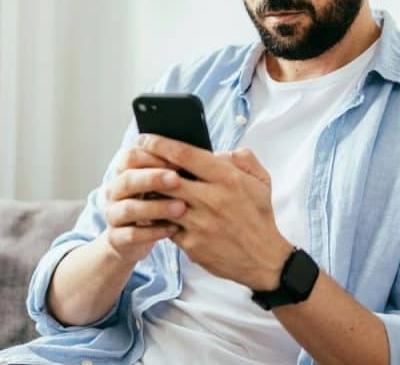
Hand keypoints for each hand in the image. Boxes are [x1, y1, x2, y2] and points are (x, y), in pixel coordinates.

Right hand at [101, 146, 187, 264]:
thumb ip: (170, 170)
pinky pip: (131, 234)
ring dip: (156, 207)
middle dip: (152, 178)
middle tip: (177, 179)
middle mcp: (114, 191)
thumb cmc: (153, 204)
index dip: (153, 156)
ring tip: (181, 207)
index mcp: (124, 172)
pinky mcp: (116, 238)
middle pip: (128, 180)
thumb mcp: (158, 185)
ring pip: (129, 208)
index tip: (178, 160)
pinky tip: (174, 229)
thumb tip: (198, 154)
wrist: (130, 240)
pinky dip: (153, 232)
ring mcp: (113, 215)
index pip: (131, 156)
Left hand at [137, 135, 293, 290]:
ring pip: (161, 202)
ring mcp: (200, 224)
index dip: (161, 144)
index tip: (146, 139)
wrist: (264, 260)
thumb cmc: (259, 216)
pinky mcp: (192, 245)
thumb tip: (217, 151)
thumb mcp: (261, 181)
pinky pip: (165, 226)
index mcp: (228, 179)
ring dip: (149, 192)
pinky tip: (152, 209)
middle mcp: (212, 200)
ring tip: (140, 184)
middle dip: (147, 166)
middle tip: (135, 159)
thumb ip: (242, 158)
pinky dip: (157, 217)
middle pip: (166, 177)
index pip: (185, 154)